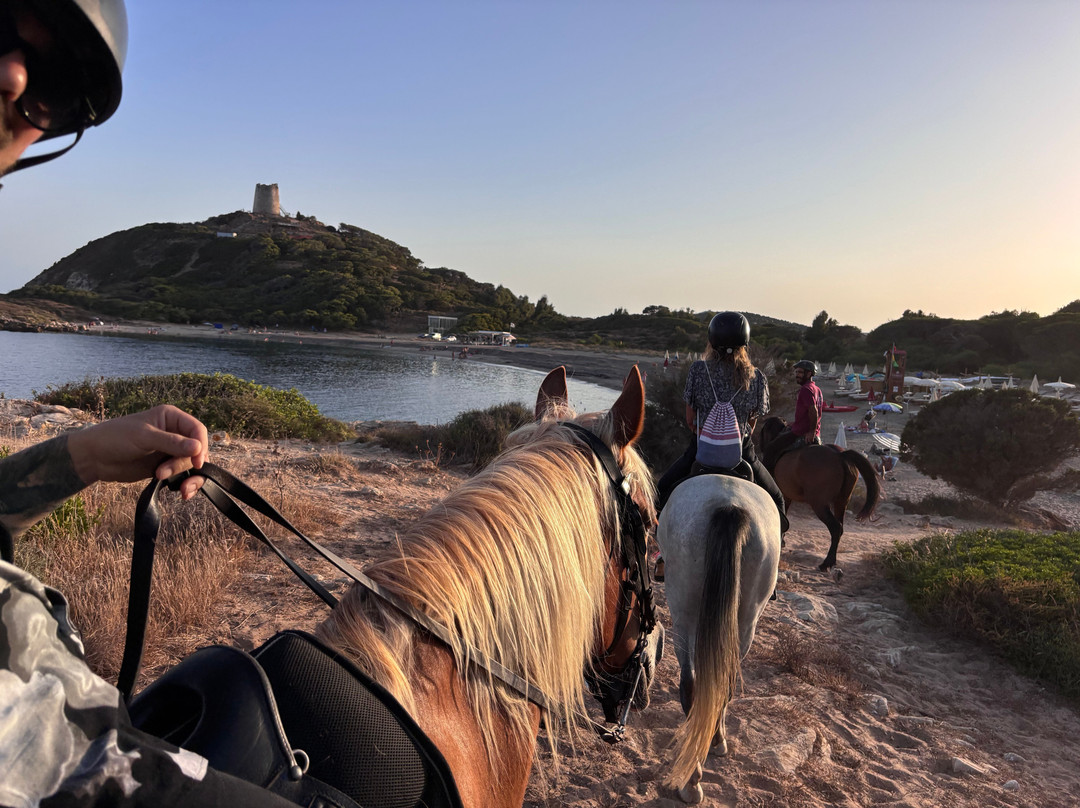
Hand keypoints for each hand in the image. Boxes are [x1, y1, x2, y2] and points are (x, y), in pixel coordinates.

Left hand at [66, 406, 209, 498]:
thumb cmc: (115, 438)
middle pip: (197, 450)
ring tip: (166, 481)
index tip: (196, 463)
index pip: (197, 430)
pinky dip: (185, 484)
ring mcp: (170, 451)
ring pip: (191, 465)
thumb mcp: (144, 437)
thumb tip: (198, 448)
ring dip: (185, 476)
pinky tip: (181, 493)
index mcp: (171, 418)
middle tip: (166, 473)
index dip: (200, 446)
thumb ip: (172, 443)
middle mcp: (174, 434)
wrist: (93, 458)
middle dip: (186, 464)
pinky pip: (183, 476)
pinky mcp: (165, 467)